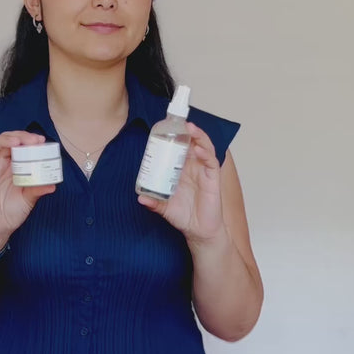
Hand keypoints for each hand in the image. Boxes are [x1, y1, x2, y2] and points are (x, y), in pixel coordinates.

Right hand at [0, 131, 55, 244]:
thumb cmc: (11, 211)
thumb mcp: (28, 200)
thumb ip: (37, 190)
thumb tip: (53, 185)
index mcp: (13, 164)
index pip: (19, 144)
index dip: (28, 139)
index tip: (40, 140)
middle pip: (4, 140)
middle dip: (18, 136)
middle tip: (31, 140)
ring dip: (1, 141)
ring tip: (14, 143)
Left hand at [137, 122, 224, 243]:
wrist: (199, 231)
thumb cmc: (183, 215)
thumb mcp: (164, 207)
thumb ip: (154, 202)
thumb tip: (140, 197)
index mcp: (181, 169)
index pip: (178, 148)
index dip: (173, 137)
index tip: (164, 128)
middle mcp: (193, 167)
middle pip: (191, 143)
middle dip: (185, 132)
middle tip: (177, 122)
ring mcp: (204, 171)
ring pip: (204, 148)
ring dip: (198, 136)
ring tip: (190, 128)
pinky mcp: (213, 179)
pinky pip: (211, 162)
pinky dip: (206, 154)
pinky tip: (199, 150)